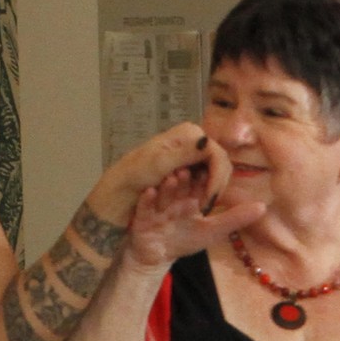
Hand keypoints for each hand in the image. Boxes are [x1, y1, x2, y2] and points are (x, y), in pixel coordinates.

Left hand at [89, 122, 221, 219]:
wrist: (120, 189)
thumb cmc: (134, 175)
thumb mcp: (160, 162)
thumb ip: (185, 152)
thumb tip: (207, 140)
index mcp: (188, 134)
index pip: (217, 154)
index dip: (218, 176)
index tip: (210, 197)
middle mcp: (193, 142)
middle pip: (219, 163)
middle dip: (216, 185)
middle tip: (206, 205)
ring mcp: (192, 155)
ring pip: (214, 173)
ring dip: (208, 189)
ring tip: (198, 205)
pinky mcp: (189, 169)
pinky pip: (205, 180)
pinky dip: (202, 192)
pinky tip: (195, 202)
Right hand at [121, 132, 264, 270]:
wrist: (155, 258)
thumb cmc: (183, 240)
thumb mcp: (212, 231)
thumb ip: (235, 219)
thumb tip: (263, 207)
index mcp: (190, 196)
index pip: (199, 183)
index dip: (205, 176)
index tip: (211, 167)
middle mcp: (173, 196)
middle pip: (180, 184)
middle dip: (185, 178)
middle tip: (190, 170)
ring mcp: (157, 205)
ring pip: (163, 192)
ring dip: (168, 186)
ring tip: (173, 178)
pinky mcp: (141, 216)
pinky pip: (143, 206)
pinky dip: (147, 200)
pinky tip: (149, 193)